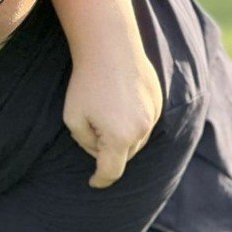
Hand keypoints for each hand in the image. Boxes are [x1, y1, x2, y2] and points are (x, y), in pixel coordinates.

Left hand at [64, 51, 161, 187]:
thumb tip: (97, 150)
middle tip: (88, 124)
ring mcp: (153, 116)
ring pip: (135, 139)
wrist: (110, 48)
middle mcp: (141, 131)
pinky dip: (130, 121)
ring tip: (101, 109)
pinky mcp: (158, 102)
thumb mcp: (73, 117)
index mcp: (119, 138)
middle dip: (105, 149)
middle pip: (123, 155)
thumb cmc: (86, 83)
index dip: (100, 180)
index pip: (111, 171)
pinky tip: (116, 102)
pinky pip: (143, 122)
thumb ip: (84, 141)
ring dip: (119, 135)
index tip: (93, 184)